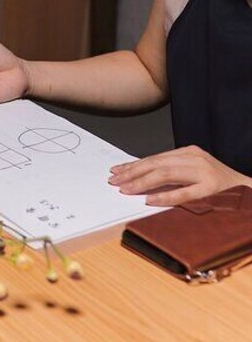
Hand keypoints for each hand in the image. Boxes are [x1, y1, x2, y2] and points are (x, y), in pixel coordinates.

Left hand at [109, 146, 251, 205]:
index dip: (133, 165)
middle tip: (114, 180)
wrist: (249, 191)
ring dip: (142, 182)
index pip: (155, 158)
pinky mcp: (212, 188)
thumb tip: (140, 177)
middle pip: (156, 163)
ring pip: (166, 174)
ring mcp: (204, 172)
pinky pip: (183, 193)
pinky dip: (164, 196)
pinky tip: (149, 200)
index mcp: (189, 152)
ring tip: (125, 189)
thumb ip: (171, 172)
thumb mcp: (193, 172)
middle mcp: (195, 158)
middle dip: (132, 172)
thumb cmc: (218, 184)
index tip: (116, 171)